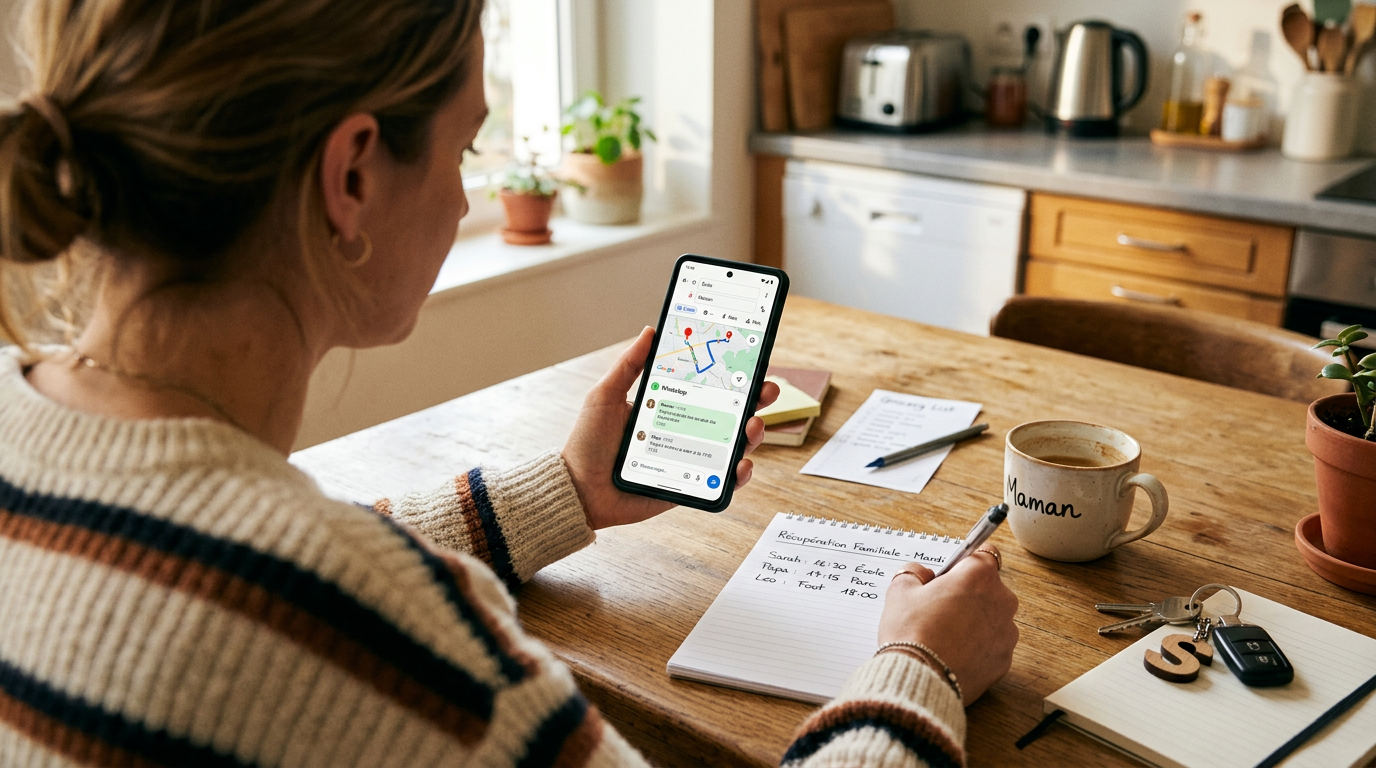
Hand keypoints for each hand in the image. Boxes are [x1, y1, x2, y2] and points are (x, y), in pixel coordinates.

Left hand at [562, 327, 779, 529]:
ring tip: (753, 425)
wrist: (578, 490)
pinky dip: (738, 475)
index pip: (709, 387)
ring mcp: (691, 460)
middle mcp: (685, 431)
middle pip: (731, 414)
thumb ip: (629, 365)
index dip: (733, 375)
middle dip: (756, 400)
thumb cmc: (588, 442)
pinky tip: (741, 465)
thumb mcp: (606, 396)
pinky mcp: (691, 487)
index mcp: (669, 406)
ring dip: (752, 434)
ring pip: (733, 445)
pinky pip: (723, 482)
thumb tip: (650, 330)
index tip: (751, 359)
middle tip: (767, 389)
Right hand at [877, 546, 1017, 704]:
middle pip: (989, 589)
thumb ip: (913, 573)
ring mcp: (1006, 633)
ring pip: (992, 619)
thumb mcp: (900, 591)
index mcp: (979, 576)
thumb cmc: (911, 632)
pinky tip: (953, 654)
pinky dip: (977, 649)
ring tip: (945, 636)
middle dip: (969, 595)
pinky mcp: (1005, 661)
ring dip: (975, 623)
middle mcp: (1001, 601)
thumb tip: (922, 574)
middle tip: (940, 608)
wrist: (920, 678)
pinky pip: (992, 647)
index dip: (966, 563)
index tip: (953, 573)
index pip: (985, 553)